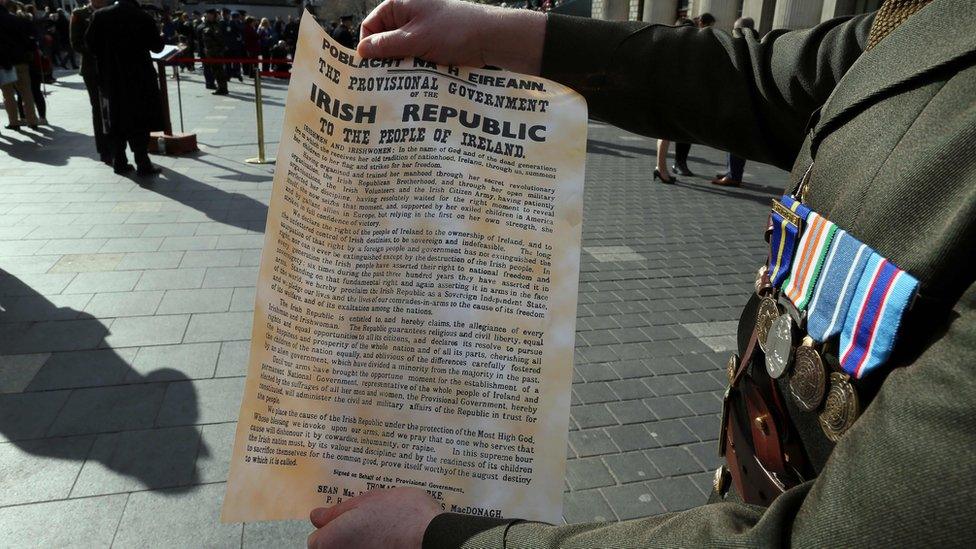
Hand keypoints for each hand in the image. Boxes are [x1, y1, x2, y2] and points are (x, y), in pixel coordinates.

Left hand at [307, 488, 442, 548]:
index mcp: (331, 540)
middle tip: (368, 525)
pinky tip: (390, 542)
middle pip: (332, 548)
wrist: (433, 537)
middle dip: (345, 538)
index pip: (316, 541)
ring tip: (382, 533)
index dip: (332, 529)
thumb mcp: (368, 500)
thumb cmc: (401, 513)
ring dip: (360, 544)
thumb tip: (315, 516)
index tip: (348, 521)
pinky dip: (374, 548)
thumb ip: (337, 511)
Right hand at [357, 0, 545, 74]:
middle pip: (384, 41)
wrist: (491, 38)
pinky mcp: (432, 46)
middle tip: (385, 82)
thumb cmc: (453, 31)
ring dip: (400, 68)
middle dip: (384, 60)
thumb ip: (386, 45)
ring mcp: (421, 32)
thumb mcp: (415, 38)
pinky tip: (415, 82)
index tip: (372, 69)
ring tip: (402, 83)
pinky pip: (415, 59)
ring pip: (399, 53)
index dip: (368, 47)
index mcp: (399, 6)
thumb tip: (361, 51)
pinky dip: (413, 70)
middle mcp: (408, 16)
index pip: (370, 27)